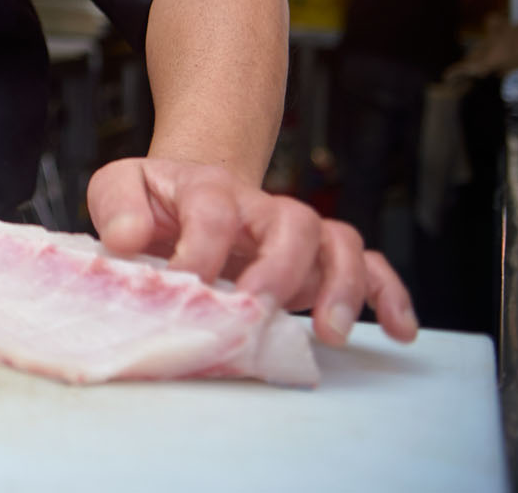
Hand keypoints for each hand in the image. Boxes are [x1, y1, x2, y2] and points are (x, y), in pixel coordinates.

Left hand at [86, 156, 417, 345]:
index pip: (214, 207)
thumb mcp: (120, 185)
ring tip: (332, 332)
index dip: (202, 244)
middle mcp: (260, 208)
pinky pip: (368, 266)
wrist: (187, 192)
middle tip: (257, 306)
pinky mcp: (315, 261)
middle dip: (281, 267)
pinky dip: (389, 294)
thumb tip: (125, 238)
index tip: (184, 282)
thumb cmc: (154, 199)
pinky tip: (400, 330)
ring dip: (343, 285)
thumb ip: (116, 205)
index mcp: (207, 187)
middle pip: (292, 220)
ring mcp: (293, 235)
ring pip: (338, 241)